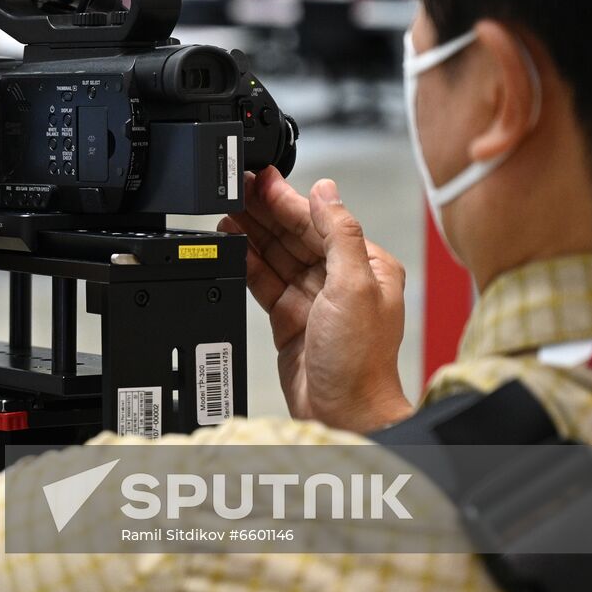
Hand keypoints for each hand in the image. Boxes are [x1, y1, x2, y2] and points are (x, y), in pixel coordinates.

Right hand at [218, 167, 411, 432]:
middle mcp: (340, 279)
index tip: (260, 178)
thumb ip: (339, 234)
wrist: (344, 413)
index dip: (287, 198)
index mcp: (366, 264)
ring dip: (251, 232)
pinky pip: (264, 282)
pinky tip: (231, 245)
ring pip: (276, 255)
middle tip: (233, 187)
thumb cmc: (361, 360)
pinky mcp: (290, 319)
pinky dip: (246, 262)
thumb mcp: (354, 286)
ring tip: (225, 210)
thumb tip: (326, 191)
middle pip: (295, 234)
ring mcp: (313, 299)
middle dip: (263, 210)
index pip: (320, 220)